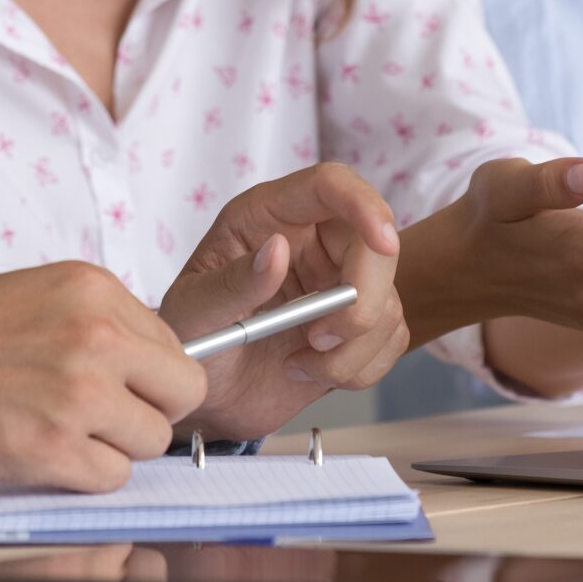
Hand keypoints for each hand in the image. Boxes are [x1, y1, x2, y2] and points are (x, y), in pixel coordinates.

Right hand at [0, 261, 203, 490]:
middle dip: (151, 411)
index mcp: (94, 291)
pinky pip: (112, 478)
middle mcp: (96, 336)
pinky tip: (47, 454)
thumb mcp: (39, 296)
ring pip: (151, 441)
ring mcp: (77, 393)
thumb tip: (152, 363)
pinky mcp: (52, 447)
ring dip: (115, 447)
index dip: (152, 376)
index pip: (176, 346)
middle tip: (107, 418)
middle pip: (182, 393)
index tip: (127, 388)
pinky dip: (86, 477)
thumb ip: (100, 323)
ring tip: (64, 433)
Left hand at [159, 163, 406, 440]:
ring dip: (351, 347)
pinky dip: (357, 367)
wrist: (208, 396)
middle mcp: (312, 241)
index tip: (382, 242)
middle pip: (376, 245)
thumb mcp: (193, 312)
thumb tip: (275, 250)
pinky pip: (390, 339)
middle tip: (320, 338)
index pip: (330, 185)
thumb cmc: (192, 343)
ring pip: (387, 301)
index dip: (363, 204)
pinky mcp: (358, 324)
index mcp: (270, 216)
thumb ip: (230, 283)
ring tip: (297, 363)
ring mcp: (338, 282)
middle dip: (363, 299)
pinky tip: (310, 371)